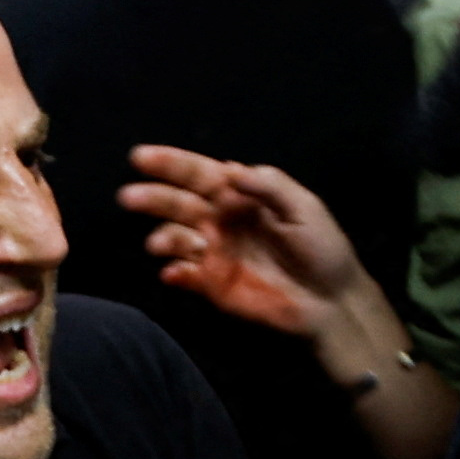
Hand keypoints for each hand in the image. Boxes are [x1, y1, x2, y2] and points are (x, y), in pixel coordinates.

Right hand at [122, 146, 368, 341]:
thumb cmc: (322, 247)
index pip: (199, 174)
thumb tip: (230, 171)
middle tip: (129, 197)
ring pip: (174, 237)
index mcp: (240, 196)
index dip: (170, 164)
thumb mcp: (304, 208)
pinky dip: (173, 272)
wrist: (330, 300)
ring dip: (163, 237)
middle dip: (152, 198)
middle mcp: (219, 219)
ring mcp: (212, 252)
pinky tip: (175, 273)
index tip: (140, 158)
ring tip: (160, 245)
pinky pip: (182, 274)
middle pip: (177, 203)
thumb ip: (269, 186)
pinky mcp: (210, 283)